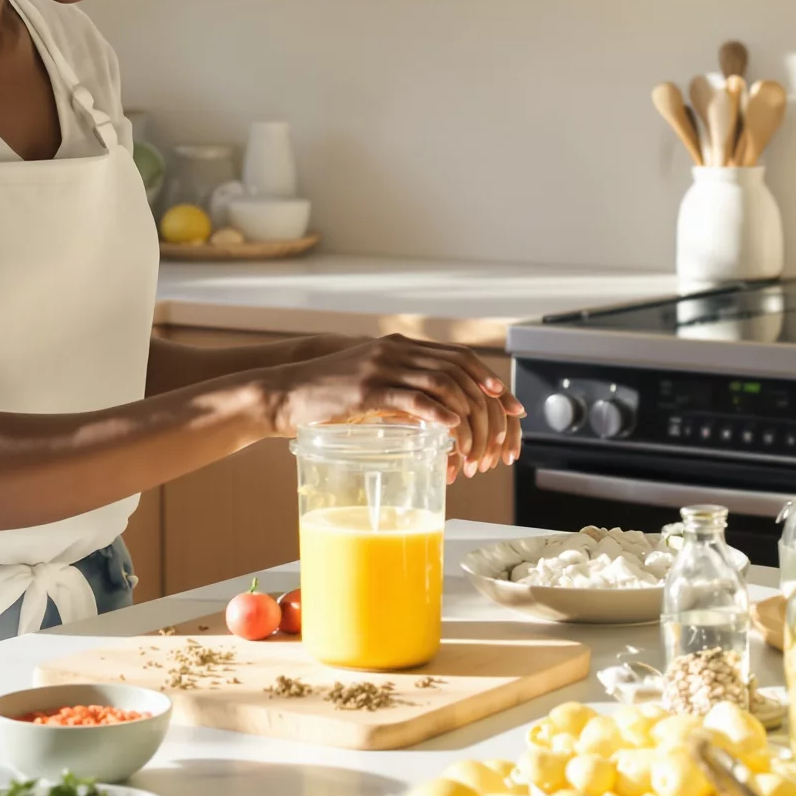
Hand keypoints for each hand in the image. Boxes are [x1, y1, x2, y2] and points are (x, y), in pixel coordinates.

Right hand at [263, 335, 523, 475]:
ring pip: (442, 383)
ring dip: (467, 417)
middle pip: (460, 370)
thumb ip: (404, 397)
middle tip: (499, 440)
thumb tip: (441, 421)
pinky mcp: (365, 388)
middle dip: (488, 405)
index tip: (514, 406)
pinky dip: (438, 413)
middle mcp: (396, 351)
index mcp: (400, 348)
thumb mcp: (372, 391)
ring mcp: (380, 367)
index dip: (492, 380)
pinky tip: (452, 429)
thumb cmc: (326, 399)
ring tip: (475, 448)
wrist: (282, 393)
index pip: (460, 357)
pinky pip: (412, 397)